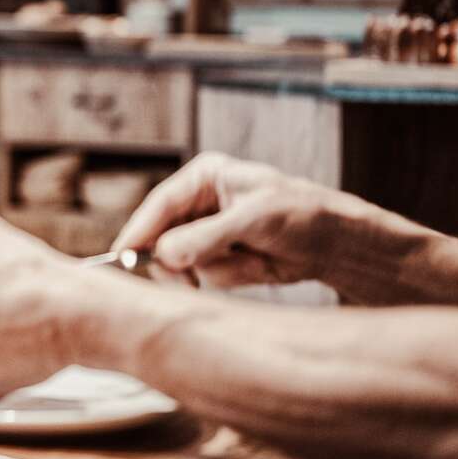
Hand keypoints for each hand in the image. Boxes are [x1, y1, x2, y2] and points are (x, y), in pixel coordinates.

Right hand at [112, 152, 338, 288]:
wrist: (335, 244)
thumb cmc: (299, 215)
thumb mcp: (252, 220)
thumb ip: (206, 237)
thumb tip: (164, 253)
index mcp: (205, 177)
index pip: (160, 204)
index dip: (140, 230)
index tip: (122, 256)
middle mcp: (200, 203)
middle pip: (162, 235)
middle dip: (174, 258)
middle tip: (183, 281)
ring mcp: (208, 232)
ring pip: (181, 260)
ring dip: (211, 268)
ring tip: (248, 259)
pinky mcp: (219, 257)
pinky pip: (204, 275)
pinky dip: (227, 275)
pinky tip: (254, 264)